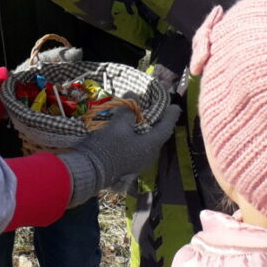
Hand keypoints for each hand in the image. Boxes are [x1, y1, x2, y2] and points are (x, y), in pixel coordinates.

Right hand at [62, 104, 180, 207]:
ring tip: (141, 117)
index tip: (175, 106)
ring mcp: (138, 161)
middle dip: (157, 121)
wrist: (90, 170)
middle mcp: (148, 155)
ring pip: (147, 141)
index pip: (166, 127)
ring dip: (145, 128)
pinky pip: (138, 146)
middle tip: (157, 108)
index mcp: (151, 146)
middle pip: (157, 134)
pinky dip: (136, 135)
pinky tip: (129, 129)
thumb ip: (128, 110)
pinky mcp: (128, 163)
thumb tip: (133, 96)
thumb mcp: (119, 125)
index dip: (171, 116)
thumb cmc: (109, 146)